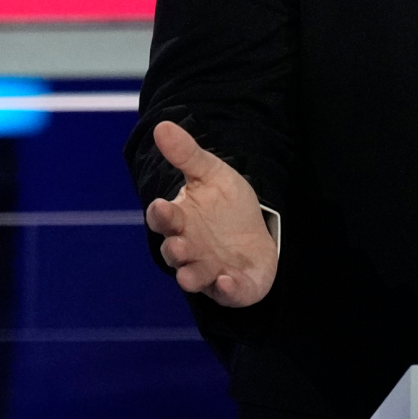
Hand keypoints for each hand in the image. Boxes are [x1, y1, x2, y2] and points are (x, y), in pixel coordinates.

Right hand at [144, 121, 277, 307]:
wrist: (257, 234)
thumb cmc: (226, 205)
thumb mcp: (212, 174)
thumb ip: (187, 154)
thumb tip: (162, 125)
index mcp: (180, 220)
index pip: (162, 218)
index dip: (160, 214)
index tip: (160, 206)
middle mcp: (189, 248)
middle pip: (173, 252)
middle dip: (174, 250)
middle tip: (178, 245)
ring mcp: (208, 270)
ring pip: (193, 276)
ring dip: (191, 276)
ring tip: (189, 276)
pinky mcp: (232, 288)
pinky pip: (226, 293)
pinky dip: (225, 290)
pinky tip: (226, 281)